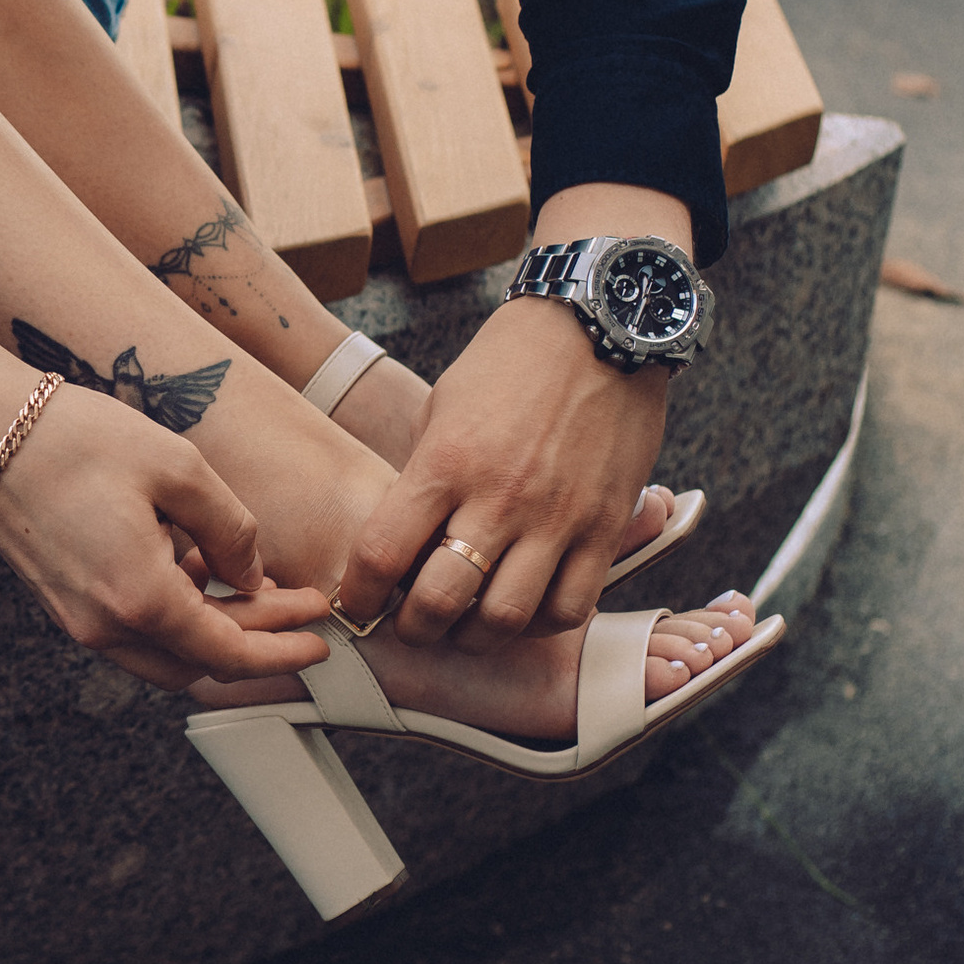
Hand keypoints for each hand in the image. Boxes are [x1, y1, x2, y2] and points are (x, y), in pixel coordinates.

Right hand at [0, 288, 327, 695]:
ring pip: (165, 654)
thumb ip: (231, 530)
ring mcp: (79, 621)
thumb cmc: (75, 438)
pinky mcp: (64, 604)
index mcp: (140, 597)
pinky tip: (196, 570)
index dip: (283, 652)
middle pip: (200, 664)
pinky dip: (176, 617)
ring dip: (215, 632)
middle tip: (301, 611)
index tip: (320, 640)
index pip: (229, 654)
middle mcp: (105, 625)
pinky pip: (134, 632)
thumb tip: (251, 576)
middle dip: (257, 642)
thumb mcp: (179, 467)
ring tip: (255, 588)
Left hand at [341, 271, 674, 647]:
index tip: (357, 604)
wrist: (598, 326)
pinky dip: (541, 624)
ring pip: (505, 618)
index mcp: (445, 463)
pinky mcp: (606, 527)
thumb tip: (405, 541)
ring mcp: (556, 517)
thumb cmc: (510, 363)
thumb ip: (425, 477)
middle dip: (414, 628)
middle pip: (440, 601)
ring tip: (465, 627)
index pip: (382, 554)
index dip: (359, 595)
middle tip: (411, 625)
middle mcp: (499, 498)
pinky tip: (525, 612)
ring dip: (475, 637)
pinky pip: (571, 607)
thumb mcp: (443, 408)